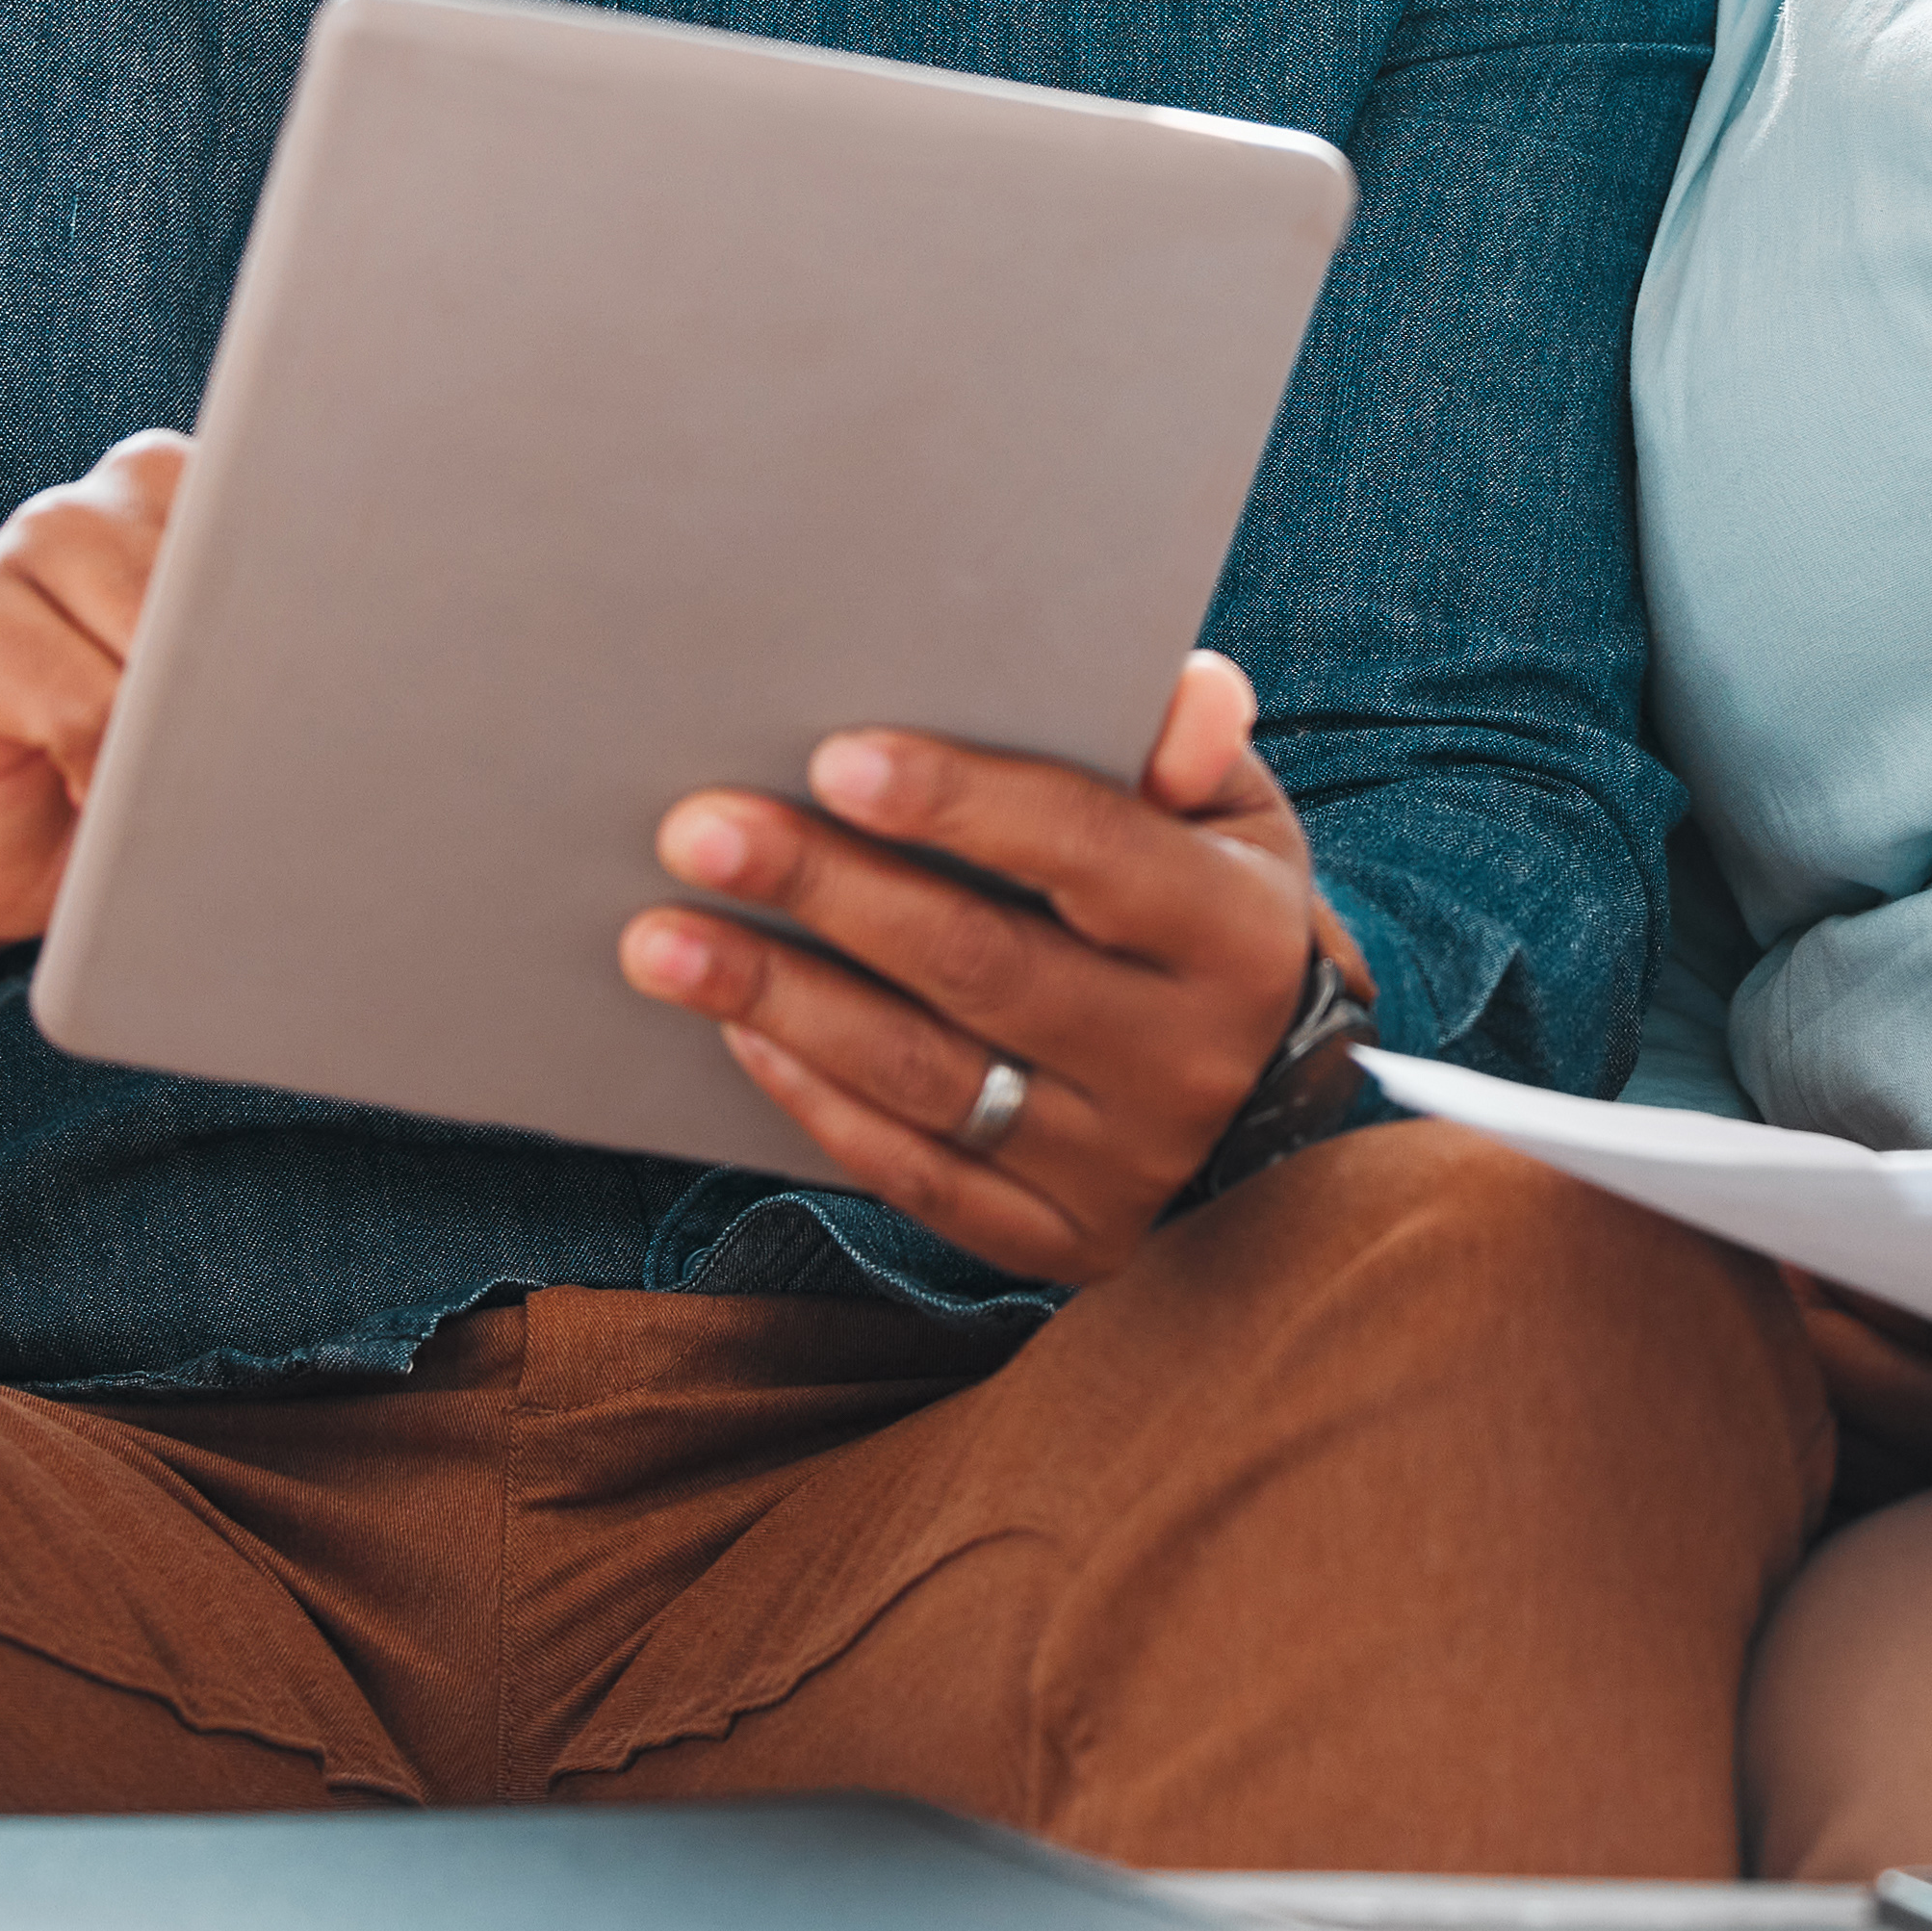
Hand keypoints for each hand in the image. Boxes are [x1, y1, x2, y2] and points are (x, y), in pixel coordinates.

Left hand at [622, 650, 1358, 1285]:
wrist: (1270, 1115)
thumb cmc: (1209, 919)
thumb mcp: (1237, 821)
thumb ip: (1194, 744)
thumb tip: (1182, 688)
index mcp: (1235, 931)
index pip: (1088, 851)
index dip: (961, 804)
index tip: (834, 758)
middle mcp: (1185, 1057)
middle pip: (983, 966)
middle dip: (829, 891)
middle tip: (698, 830)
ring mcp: (1121, 1164)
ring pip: (929, 1079)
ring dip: (783, 1000)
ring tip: (661, 939)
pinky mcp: (1061, 1241)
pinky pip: (918, 1176)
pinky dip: (818, 1100)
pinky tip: (739, 1030)